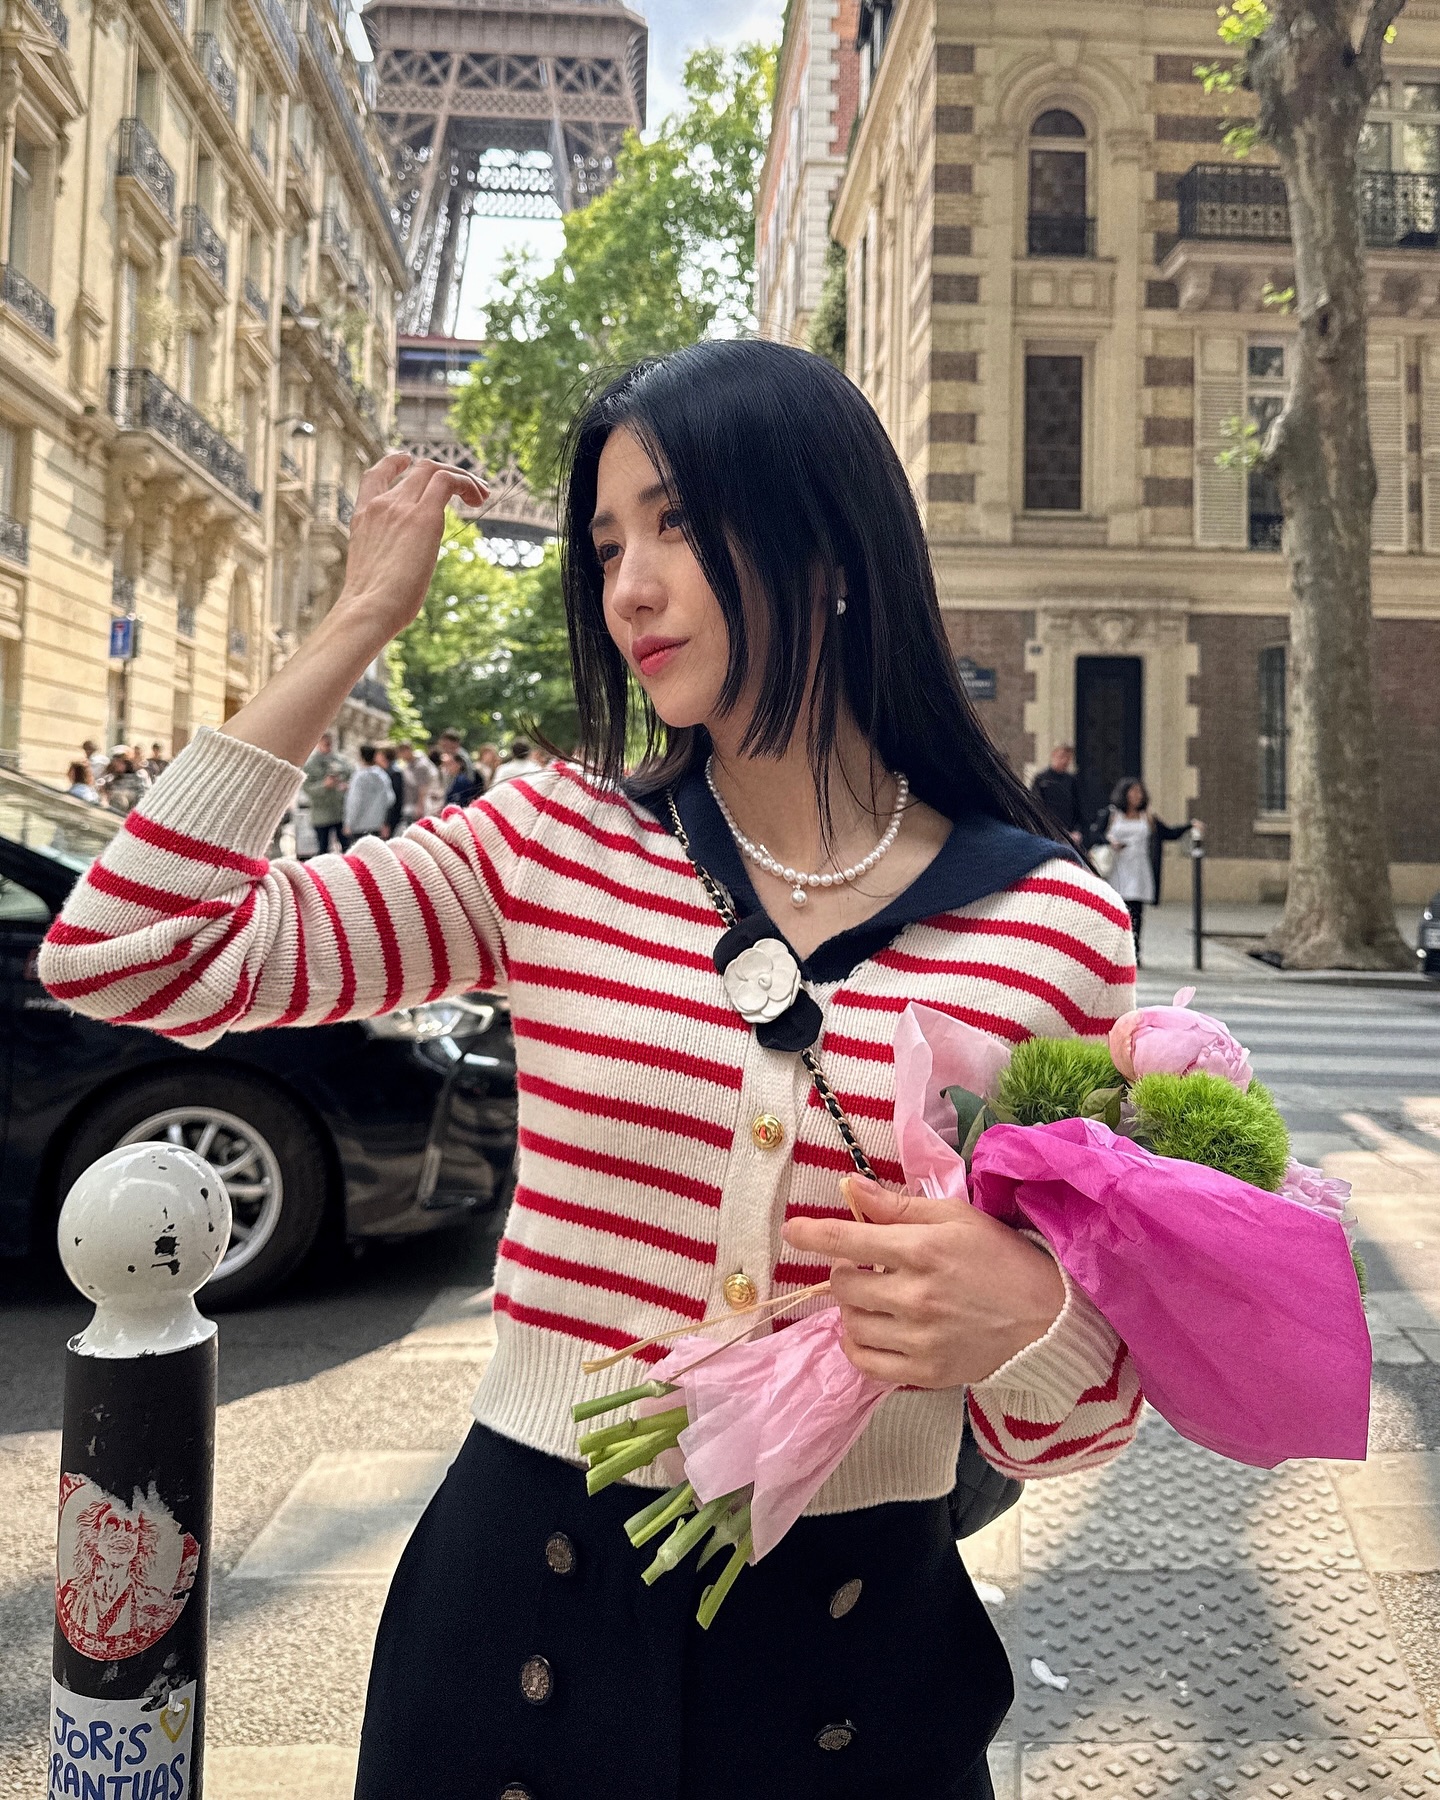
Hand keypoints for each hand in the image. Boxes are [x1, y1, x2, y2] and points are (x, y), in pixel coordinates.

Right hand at [335, 452, 486, 639]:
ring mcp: (400, 507)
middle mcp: (380, 505)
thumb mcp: (373, 572)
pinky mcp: (423, 517)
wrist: (367, 609)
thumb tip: (401, 577)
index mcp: (363, 517)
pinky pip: (447, 481)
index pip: (376, 475)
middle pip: (417, 469)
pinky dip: (467, 483)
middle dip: (445, 473)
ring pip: (434, 469)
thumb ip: (387, 560)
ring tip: (482, 496)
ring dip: (463, 477)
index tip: (411, 462)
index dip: (396, 463)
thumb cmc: (370, 606)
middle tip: (470, 494)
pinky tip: (479, 500)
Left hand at [781, 1175, 1064, 1387]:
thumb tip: (848, 1187)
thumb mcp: (956, 1217)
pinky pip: (865, 1364)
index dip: (811, 1234)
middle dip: (844, 1271)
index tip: (792, 1231)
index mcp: (922, 1251)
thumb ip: (898, 1207)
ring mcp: (918, 1340)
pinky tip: (873, 1330)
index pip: (847, 1240)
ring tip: (876, 1297)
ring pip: (850, 1324)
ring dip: (853, 1308)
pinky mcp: (924, 1373)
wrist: (1045, 1320)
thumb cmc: (1000, 1258)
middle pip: (843, 1285)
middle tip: (865, 1266)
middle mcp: (915, 1297)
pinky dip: (858, 1346)